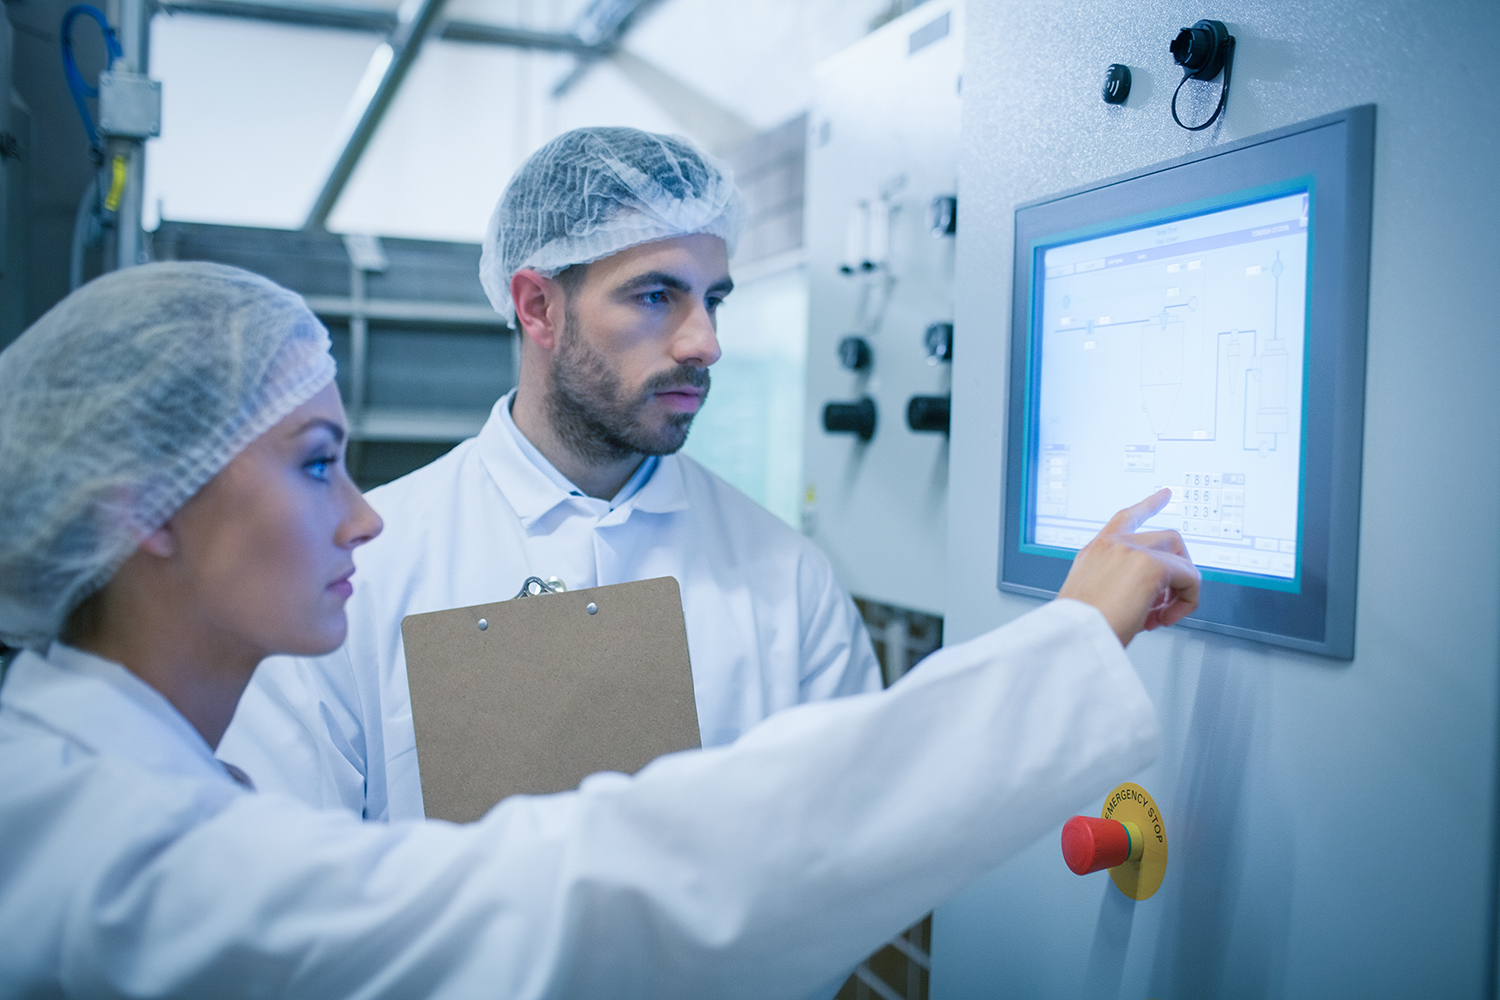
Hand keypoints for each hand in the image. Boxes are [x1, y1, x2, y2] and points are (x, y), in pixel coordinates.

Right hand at [1056, 489, 1200, 646]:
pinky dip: (1186, 602)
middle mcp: (1112, 545)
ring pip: (1181, 556)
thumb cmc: (1079, 630)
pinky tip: (1164, 619)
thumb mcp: (1092, 600)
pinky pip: (1190, 578)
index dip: (1149, 505)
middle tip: (1165, 601)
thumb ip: (1118, 588)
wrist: (1073, 638)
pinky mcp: (1150, 566)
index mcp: (1095, 552)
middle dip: (1177, 568)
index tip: (1164, 494)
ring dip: (1181, 587)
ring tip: (1162, 615)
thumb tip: (1151, 601)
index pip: (1126, 518)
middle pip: (1168, 538)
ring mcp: (1130, 550)